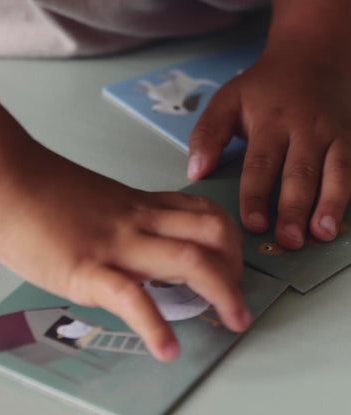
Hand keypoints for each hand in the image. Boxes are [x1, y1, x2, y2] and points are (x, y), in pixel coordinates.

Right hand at [0, 142, 250, 361]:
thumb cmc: (45, 189)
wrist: (7, 178)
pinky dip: (154, 325)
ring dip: (222, 292)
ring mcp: (117, 243)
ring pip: (188, 259)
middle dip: (237, 266)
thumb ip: (125, 219)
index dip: (230, 238)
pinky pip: (130, 296)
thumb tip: (140, 243)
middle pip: (211, 232)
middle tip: (237, 295)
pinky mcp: (86, 267)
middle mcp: (139, 221)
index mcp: (140, 205)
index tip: (232, 261)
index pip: (203, 212)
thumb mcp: (99, 199)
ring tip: (234, 321)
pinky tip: (166, 348)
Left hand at [188, 50, 350, 248]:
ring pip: (334, 172)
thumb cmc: (262, 87)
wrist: (311, 57)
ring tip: (321, 235)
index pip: (261, 164)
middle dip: (294, 209)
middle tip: (287, 240)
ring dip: (329, 206)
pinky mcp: (349, 138)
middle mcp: (305, 128)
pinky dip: (347, 194)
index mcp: (270, 121)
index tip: (253, 224)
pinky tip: (340, 218)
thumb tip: (196, 172)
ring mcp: (332, 134)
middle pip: (299, 173)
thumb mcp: (227, 101)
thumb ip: (208, 134)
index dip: (257, 196)